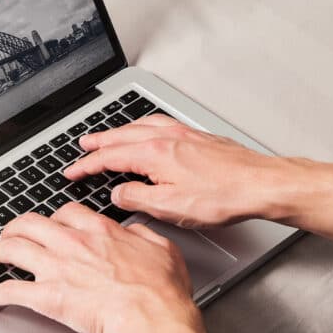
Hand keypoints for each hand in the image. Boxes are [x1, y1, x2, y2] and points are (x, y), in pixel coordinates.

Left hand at [0, 202, 201, 332]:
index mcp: (100, 231)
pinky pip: (12, 291)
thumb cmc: (162, 290)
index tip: (51, 223)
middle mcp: (74, 244)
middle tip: (10, 234)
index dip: (54, 216)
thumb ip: (143, 234)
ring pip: (13, 249)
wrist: (153, 317)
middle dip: (15, 227)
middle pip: (30, 223)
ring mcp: (58, 269)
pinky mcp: (48, 298)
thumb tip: (133, 231)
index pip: (65, 212)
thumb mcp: (163, 249)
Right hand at [64, 114, 290, 227]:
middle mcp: (167, 138)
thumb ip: (137, 199)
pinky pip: (161, 124)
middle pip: (122, 136)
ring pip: (141, 126)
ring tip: (108, 135)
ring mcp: (184, 134)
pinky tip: (148, 131)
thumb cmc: (223, 196)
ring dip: (120, 131)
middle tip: (82, 145)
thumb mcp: (170, 208)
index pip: (110, 157)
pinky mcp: (198, 137)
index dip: (87, 165)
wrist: (260, 185)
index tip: (72, 171)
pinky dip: (144, 126)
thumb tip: (118, 195)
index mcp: (154, 154)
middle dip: (98, 142)